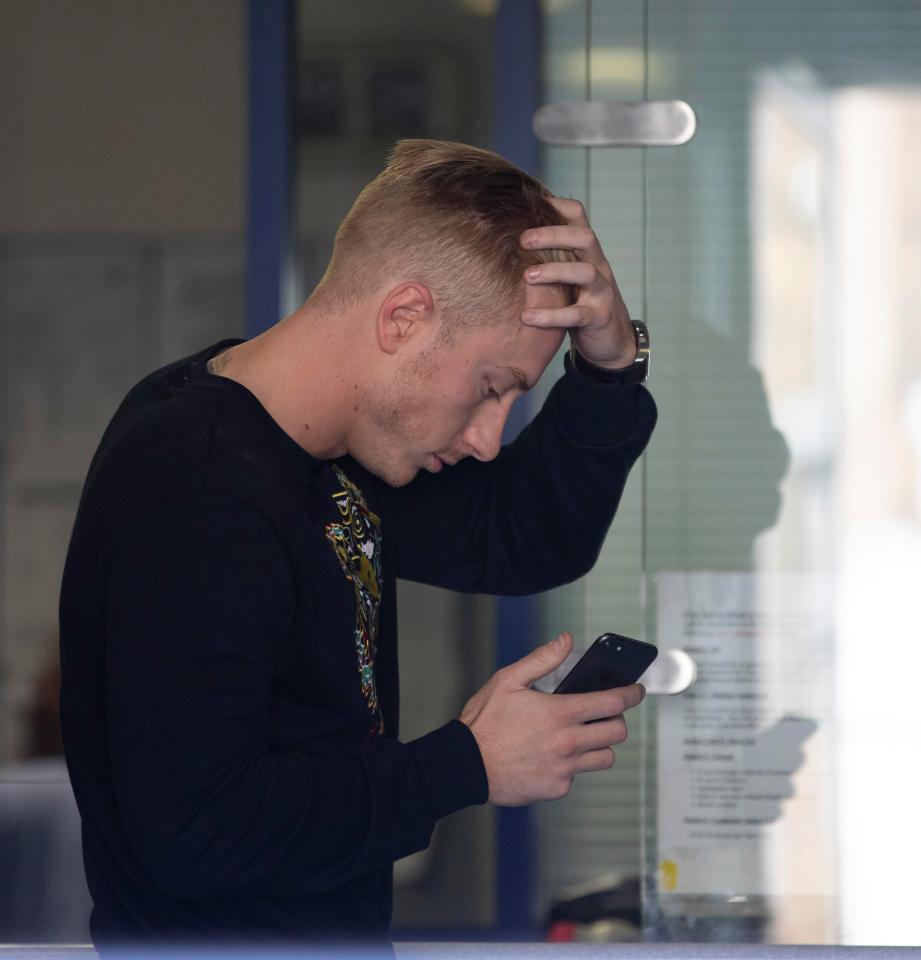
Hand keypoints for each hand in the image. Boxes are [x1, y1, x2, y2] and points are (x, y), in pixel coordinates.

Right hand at [459, 631, 645, 805]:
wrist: (465, 765)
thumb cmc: (485, 723)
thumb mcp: (508, 679)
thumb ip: (542, 659)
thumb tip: (566, 641)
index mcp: (559, 712)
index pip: (612, 703)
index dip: (631, 694)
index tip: (637, 691)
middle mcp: (567, 742)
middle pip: (618, 732)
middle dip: (617, 720)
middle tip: (605, 714)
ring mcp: (564, 768)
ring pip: (605, 757)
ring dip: (600, 745)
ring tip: (582, 736)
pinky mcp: (557, 788)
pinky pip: (578, 776)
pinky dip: (572, 765)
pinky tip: (554, 755)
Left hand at [520, 197, 635, 369]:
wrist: (612, 339)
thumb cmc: (582, 301)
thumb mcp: (570, 274)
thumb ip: (552, 256)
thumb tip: (512, 234)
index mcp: (588, 252)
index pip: (580, 217)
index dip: (557, 206)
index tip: (528, 204)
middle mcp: (599, 266)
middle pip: (585, 237)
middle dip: (553, 235)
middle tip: (522, 240)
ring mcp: (602, 292)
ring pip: (585, 273)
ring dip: (554, 271)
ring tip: (526, 277)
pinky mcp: (599, 318)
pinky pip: (576, 315)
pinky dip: (550, 315)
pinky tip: (527, 316)